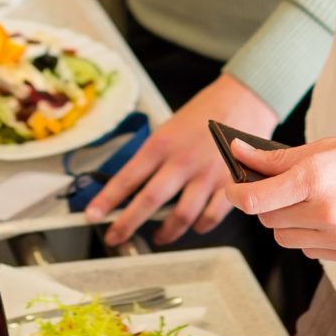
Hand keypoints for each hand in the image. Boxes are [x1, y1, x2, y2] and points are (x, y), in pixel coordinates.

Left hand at [85, 74, 278, 246]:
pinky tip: (195, 225)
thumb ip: (154, 157)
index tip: (92, 214)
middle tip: (115, 237)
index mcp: (162, 143)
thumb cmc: (204, 112)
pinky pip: (212, 216)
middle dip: (126, 224)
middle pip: (148, 202)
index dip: (106, 200)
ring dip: (166, 233)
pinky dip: (201, 226)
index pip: (127, 177)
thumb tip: (133, 185)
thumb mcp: (169, 127)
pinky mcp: (230, 183)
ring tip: (159, 237)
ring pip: (181, 217)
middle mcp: (182, 160)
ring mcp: (207, 174)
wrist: (243, 98)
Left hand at [227, 132, 335, 264]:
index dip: (236, 193)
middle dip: (266, 204)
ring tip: (309, 202)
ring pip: (286, 238)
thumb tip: (237, 153)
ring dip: (288, 222)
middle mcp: (325, 211)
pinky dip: (311, 236)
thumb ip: (277, 158)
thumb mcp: (322, 148)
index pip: (255, 199)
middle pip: (268, 219)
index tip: (234, 187)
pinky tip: (329, 218)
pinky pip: (311, 251)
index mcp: (315, 178)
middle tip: (279, 189)